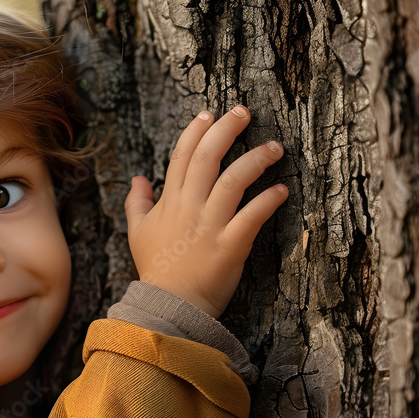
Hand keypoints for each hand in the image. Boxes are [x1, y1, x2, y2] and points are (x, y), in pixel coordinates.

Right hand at [124, 105, 287, 317]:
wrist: (169, 306)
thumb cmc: (156, 269)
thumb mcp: (137, 232)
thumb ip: (137, 202)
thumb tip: (137, 178)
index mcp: (170, 201)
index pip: (182, 155)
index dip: (196, 131)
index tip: (210, 114)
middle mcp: (189, 207)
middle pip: (208, 157)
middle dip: (227, 129)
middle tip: (244, 111)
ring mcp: (210, 226)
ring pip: (234, 180)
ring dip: (256, 159)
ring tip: (274, 148)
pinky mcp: (230, 245)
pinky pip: (252, 216)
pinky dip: (268, 200)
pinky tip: (281, 190)